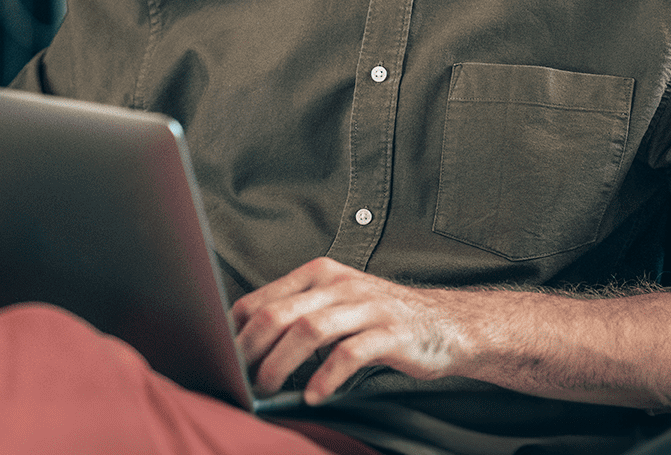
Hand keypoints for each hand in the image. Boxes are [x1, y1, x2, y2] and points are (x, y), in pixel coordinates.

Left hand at [229, 257, 475, 403]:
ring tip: (269, 390)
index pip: (261, 299)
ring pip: (309, 331)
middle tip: (241, 381)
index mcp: (319, 274)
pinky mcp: (390, 332)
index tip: (223, 361)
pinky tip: (315, 396)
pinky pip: (349, 354)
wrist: (446, 323)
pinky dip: (326, 377)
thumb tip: (245, 347)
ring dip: (281, 365)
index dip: (235, 334)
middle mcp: (339, 284)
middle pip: (279, 315)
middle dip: (251, 352)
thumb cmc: (381, 320)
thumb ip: (297, 316)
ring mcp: (366, 306)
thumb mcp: (336, 306)